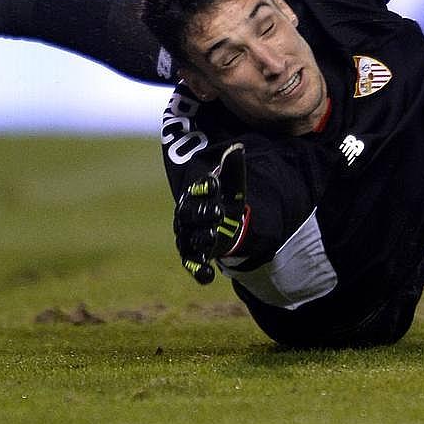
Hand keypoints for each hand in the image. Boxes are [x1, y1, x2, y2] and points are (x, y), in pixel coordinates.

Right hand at [174, 142, 249, 284]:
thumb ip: (233, 170)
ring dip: (202, 238)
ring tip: (213, 238)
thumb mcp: (231, 188)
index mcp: (194, 196)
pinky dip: (198, 270)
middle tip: (218, 211)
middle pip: (191, 215)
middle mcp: (186, 216)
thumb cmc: (222, 201)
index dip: (205, 186)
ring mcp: (188, 237)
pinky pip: (192, 264)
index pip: (198, 189)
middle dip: (203, 213)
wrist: (217, 225)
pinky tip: (207, 277)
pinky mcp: (192, 257)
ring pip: (191, 239)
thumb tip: (237, 147)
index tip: (215, 182)